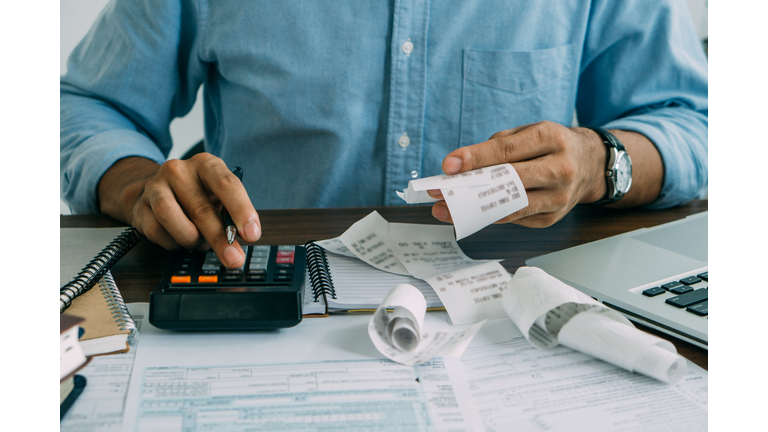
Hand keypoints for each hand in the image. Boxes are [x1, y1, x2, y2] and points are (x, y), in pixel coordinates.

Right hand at [98, 153, 260, 267]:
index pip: (226, 184)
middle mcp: (179, 171)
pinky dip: (173, 243)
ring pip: (173, 219)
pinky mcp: (140, 206)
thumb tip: (239, 240)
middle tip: (233, 258)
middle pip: (202, 208)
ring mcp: (155, 187)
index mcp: (206, 164)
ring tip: (199, 243)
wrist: (153, 192)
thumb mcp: (217, 198)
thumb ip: (229, 215)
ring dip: (191, 239)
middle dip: (220, 239)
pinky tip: (179, 239)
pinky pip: (157, 232)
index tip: (252, 233)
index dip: (241, 210)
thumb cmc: (194, 196)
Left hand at [429, 121, 606, 227]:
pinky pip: (515, 220)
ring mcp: (559, 198)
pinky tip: (471, 214)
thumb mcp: (528, 133)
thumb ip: (496, 146)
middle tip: (441, 193)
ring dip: (475, 210)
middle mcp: (559, 169)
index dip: (475, 158)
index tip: (448, 166)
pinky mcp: (552, 218)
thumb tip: (460, 167)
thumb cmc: (551, 146)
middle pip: (508, 182)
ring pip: (511, 208)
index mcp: (551, 138)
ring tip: (448, 210)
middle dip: (470, 189)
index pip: (507, 150)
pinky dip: (491, 216)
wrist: (590, 164)